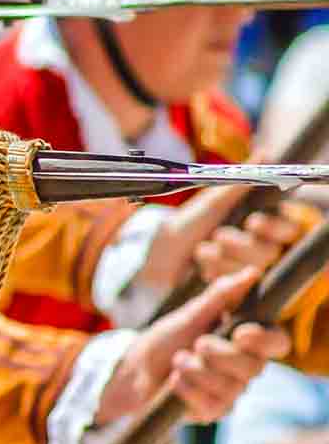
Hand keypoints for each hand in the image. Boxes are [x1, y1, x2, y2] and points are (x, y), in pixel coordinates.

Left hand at [101, 269, 291, 423]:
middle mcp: (243, 367)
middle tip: (196, 344)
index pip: (277, 342)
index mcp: (244, 341)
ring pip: (233, 387)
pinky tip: (174, 381)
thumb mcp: (189, 314)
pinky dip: (189, 389)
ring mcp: (229, 391)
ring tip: (178, 360)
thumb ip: (220, 295)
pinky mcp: (212, 411)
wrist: (132, 369)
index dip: (265, 339)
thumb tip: (251, 273)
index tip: (240, 333)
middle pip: (254, 367)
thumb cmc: (165, 339)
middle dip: (221, 354)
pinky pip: (214, 405)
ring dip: (199, 371)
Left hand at [135, 184, 301, 294]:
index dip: (275, 227)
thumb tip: (265, 154)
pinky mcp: (233, 290)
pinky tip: (202, 267)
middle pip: (271, 252)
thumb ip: (238, 182)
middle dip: (243, 245)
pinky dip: (217, 274)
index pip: (287, 228)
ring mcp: (245, 270)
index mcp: (259, 225)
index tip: (254, 222)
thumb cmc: (184, 225)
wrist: (155, 256)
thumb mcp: (210, 202)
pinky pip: (238, 287)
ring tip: (202, 251)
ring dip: (225, 259)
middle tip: (218, 236)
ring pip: (256, 270)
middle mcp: (258, 248)